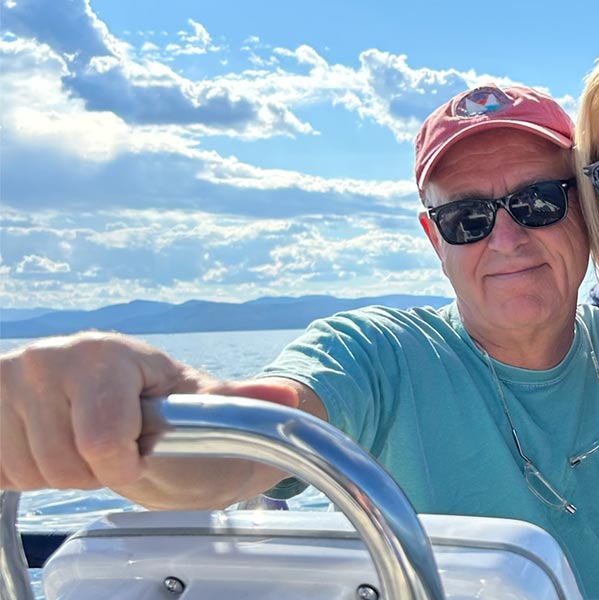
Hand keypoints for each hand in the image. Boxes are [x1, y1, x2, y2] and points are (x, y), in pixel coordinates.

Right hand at [0, 331, 296, 491]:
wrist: (102, 395)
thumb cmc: (157, 400)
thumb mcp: (199, 399)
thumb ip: (241, 404)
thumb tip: (290, 399)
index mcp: (105, 355)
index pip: (104, 440)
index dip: (124, 462)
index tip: (137, 452)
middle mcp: (47, 359)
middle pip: (65, 464)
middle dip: (95, 468)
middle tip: (113, 443)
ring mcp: (8, 381)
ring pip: (33, 471)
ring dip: (62, 471)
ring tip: (84, 440)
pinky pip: (4, 468)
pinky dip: (28, 470)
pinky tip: (52, 444)